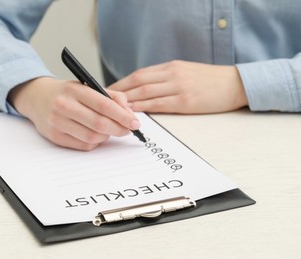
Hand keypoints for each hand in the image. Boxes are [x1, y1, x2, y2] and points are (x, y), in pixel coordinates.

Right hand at [8, 77, 140, 150]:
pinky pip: (83, 145)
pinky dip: (94, 143)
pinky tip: (94, 134)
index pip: (104, 104)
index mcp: (74, 90)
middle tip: (127, 130)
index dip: (123, 116)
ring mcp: (57, 122)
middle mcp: (64, 105)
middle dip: (118, 129)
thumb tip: (128, 112)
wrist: (37, 97)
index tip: (135, 122)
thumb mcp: (87, 86)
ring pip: (92, 137)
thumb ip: (111, 96)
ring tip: (108, 130)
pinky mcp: (55, 136)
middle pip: (99, 124)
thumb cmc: (66, 93)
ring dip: (106, 136)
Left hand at [108, 60, 247, 113]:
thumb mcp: (185, 72)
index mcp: (170, 67)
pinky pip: (159, 104)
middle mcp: (171, 74)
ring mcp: (178, 87)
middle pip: (137, 81)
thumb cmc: (209, 80)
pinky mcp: (186, 100)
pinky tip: (132, 112)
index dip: (121, 83)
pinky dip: (143, 107)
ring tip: (112, 108)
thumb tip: (144, 87)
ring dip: (127, 100)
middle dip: (118, 91)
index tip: (108, 90)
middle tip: (103, 100)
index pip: (139, 74)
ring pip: (145, 92)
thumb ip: (165, 78)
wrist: (235, 83)